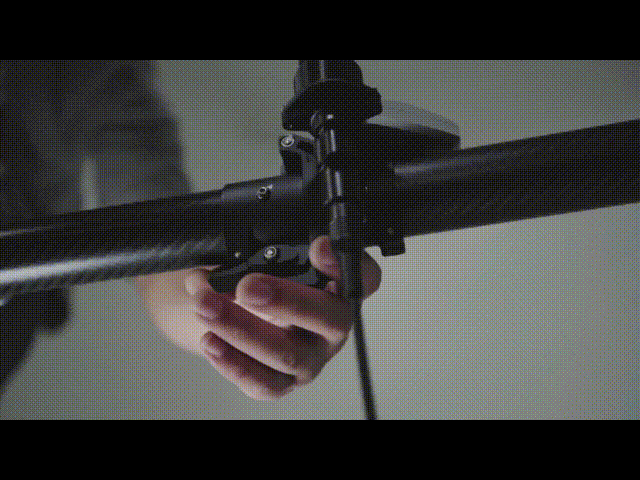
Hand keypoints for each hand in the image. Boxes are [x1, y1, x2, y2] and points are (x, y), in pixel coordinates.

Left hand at [184, 236, 381, 399]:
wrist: (232, 309)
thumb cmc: (259, 280)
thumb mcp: (259, 253)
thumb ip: (252, 252)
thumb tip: (224, 272)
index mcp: (337, 287)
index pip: (364, 276)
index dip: (345, 264)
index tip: (318, 247)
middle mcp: (332, 324)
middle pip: (329, 319)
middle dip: (287, 301)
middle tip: (248, 287)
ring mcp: (311, 358)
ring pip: (289, 355)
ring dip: (243, 330)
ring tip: (208, 308)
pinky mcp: (285, 382)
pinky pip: (266, 383)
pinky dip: (235, 363)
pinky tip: (212, 341)